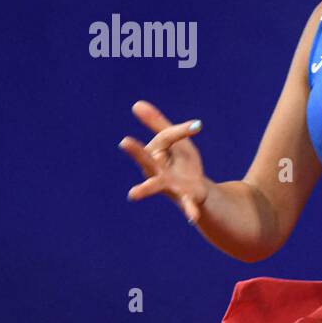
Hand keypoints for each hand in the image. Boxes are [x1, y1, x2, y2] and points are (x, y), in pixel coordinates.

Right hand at [118, 100, 209, 224]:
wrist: (194, 189)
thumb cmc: (180, 163)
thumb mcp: (174, 141)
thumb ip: (158, 124)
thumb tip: (136, 104)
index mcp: (153, 155)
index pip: (166, 138)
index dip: (181, 131)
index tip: (198, 127)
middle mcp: (155, 171)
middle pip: (146, 159)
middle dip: (137, 151)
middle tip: (124, 141)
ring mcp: (169, 186)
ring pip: (156, 185)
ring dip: (145, 189)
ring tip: (132, 194)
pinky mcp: (185, 197)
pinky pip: (187, 204)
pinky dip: (190, 210)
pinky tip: (194, 218)